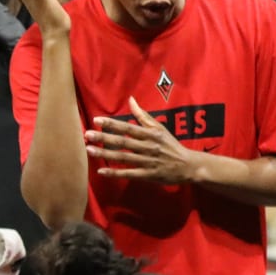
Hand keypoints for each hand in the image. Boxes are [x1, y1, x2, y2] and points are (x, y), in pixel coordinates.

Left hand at [84, 97, 201, 183]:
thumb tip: (131, 99)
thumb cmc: (170, 145)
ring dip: (105, 154)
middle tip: (87, 135)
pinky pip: (129, 174)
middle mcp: (148, 147)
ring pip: (123, 157)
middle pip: (123, 142)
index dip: (112, 124)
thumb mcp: (159, 128)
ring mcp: (147, 161)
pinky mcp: (148, 175)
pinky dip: (115, 173)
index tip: (97, 120)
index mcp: (150, 134)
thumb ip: (143, 115)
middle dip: (104, 138)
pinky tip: (101, 171)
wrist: (188, 165)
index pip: (128, 128)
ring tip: (89, 150)